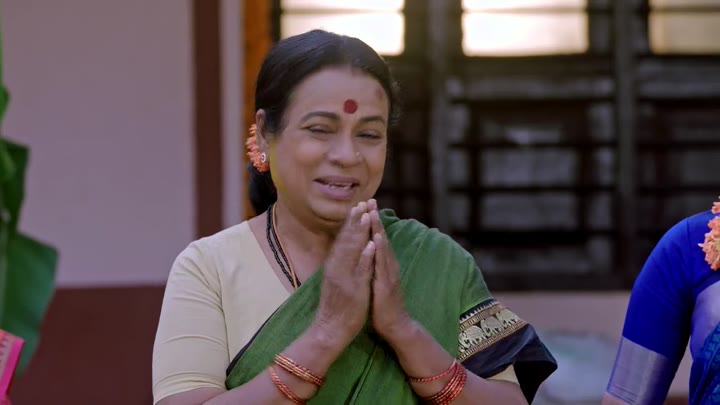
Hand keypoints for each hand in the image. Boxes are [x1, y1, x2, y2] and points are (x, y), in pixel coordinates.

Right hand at [313, 201, 374, 346]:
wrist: (329, 330)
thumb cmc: (335, 305)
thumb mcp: (334, 280)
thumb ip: (338, 264)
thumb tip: (342, 248)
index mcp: (334, 266)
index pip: (342, 239)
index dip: (350, 222)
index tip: (357, 205)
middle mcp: (337, 269)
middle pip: (346, 240)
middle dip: (355, 221)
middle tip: (363, 202)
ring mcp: (344, 278)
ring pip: (352, 251)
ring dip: (359, 233)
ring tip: (366, 216)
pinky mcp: (353, 289)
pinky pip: (360, 270)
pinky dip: (365, 257)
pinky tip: (370, 245)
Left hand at [368, 202, 412, 340]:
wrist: (395, 326)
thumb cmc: (383, 305)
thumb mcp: (378, 280)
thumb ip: (376, 265)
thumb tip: (370, 251)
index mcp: (384, 264)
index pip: (377, 239)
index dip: (372, 222)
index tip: (366, 205)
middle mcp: (388, 266)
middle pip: (381, 238)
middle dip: (375, 218)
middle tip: (370, 200)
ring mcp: (388, 274)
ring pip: (382, 248)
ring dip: (378, 229)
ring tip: (373, 213)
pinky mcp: (386, 284)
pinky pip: (382, 264)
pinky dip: (379, 249)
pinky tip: (376, 239)